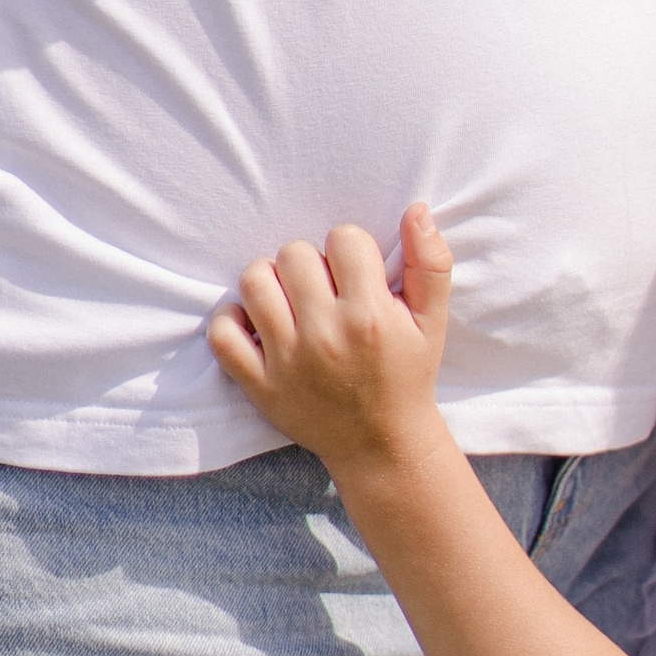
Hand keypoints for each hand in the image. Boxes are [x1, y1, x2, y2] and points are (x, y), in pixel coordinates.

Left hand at [209, 204, 454, 474]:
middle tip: (323, 289)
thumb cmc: (408, 375)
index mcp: (370, 315)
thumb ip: (431, 262)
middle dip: (310, 263)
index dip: (351, 250)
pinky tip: (256, 323)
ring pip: (255, 281)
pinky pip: (223, 334)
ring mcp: (287, 361)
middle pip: (294, 254)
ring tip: (290, 300)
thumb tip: (416, 209)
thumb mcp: (433, 321)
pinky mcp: (260, 385)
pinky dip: (232, 320)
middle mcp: (326, 335)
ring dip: (271, 282)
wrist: (382, 445)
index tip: (356, 274)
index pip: (343, 239)